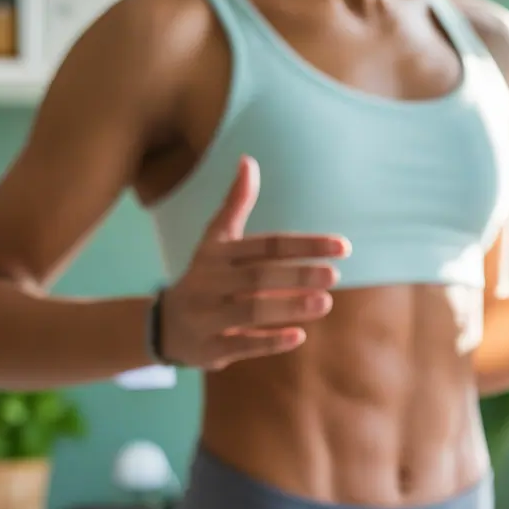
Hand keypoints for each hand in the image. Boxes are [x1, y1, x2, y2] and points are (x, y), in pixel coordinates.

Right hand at [160, 156, 349, 368]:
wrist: (165, 326)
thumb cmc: (204, 278)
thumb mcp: (215, 241)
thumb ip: (234, 204)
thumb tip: (248, 161)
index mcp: (218, 253)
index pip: (267, 244)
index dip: (304, 245)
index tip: (342, 247)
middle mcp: (211, 281)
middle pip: (258, 276)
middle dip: (296, 275)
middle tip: (333, 276)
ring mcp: (208, 315)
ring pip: (250, 311)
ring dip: (288, 307)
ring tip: (324, 303)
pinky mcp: (209, 347)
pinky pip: (240, 344)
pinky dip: (269, 342)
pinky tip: (298, 337)